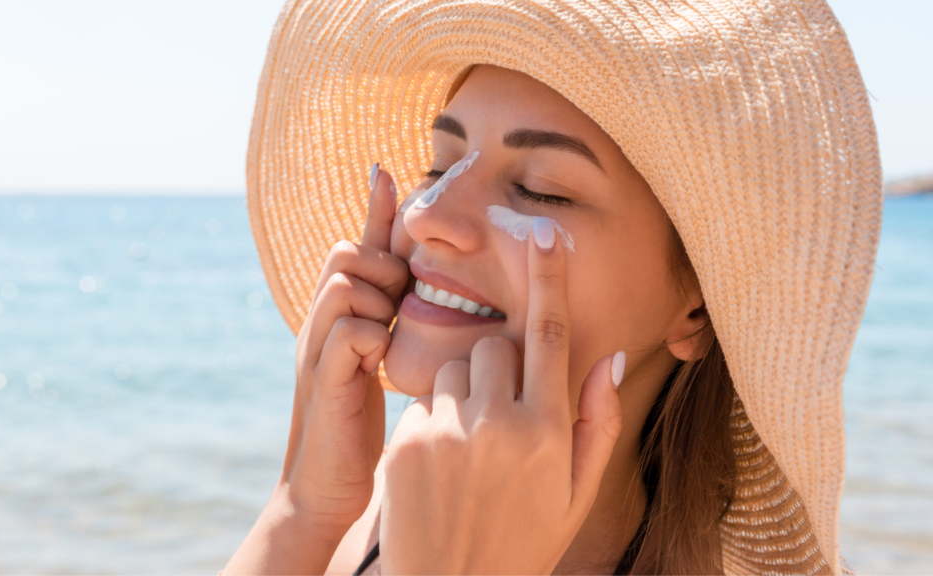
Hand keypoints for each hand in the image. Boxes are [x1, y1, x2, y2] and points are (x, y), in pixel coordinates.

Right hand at [284, 164, 406, 533]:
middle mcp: (321, 323)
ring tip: (388, 335)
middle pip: (345, 252)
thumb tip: (417, 290)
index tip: (386, 169)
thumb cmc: (359, 427)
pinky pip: (347, 331)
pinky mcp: (322, 380)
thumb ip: (390, 324)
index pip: (356, 247)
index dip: (373, 209)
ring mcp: (317, 349)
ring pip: (345, 282)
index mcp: (339, 316)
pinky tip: (380, 364)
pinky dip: (370, 337)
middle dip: (380, 265)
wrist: (325, 490)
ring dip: (377, 299)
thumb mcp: (378, 365)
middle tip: (398, 303)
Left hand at [381, 219, 623, 573]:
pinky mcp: (407, 442)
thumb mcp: (576, 493)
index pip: (551, 335)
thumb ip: (599, 423)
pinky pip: (423, 400)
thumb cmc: (525, 541)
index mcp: (549, 432)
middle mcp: (500, 424)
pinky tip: (440, 466)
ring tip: (468, 450)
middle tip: (499, 415)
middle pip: (494, 346)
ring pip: (454, 368)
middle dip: (498, 367)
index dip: (548, 278)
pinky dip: (433, 419)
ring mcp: (449, 432)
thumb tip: (609, 355)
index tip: (543, 232)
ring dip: (463, 392)